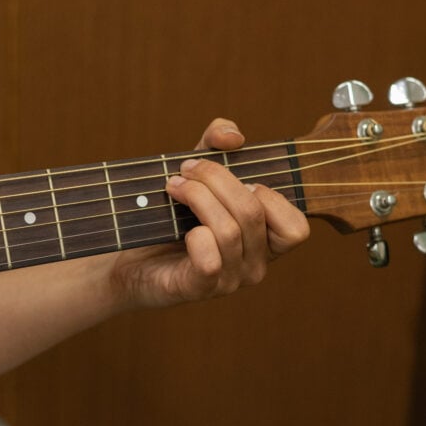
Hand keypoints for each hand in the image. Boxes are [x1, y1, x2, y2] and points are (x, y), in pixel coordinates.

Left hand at [111, 118, 309, 308]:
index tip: (240, 179)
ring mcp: (229, 281)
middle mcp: (254, 266)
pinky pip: (209, 259)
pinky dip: (194, 235)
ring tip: (173, 186)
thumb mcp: (199, 168)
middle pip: (252, 213)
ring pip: (228, 231)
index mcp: (265, 242)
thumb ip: (218, 141)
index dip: (271, 197)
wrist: (130, 259)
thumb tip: (233, 136)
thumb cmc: (171, 214)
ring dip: (196, 197)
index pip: (296, 229)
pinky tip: (180, 227)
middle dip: (216, 178)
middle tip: (186, 168)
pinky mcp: (199, 289)